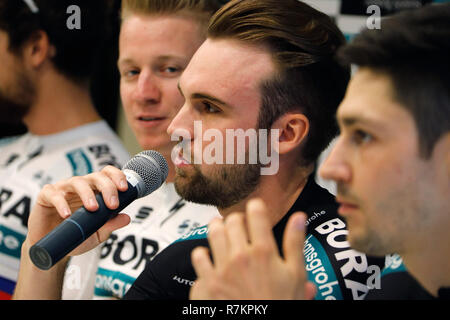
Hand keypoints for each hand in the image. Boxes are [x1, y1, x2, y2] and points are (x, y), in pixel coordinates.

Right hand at [25, 165, 130, 256]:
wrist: (53, 246)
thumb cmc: (76, 234)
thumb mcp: (98, 233)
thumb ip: (111, 224)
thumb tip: (127, 218)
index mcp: (95, 190)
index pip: (107, 174)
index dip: (117, 177)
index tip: (124, 189)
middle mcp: (81, 186)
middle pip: (96, 177)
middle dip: (107, 188)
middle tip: (112, 205)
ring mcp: (63, 189)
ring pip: (77, 182)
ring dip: (87, 194)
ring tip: (93, 209)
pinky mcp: (46, 197)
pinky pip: (53, 194)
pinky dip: (61, 203)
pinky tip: (67, 215)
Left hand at [190, 199, 315, 299]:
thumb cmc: (280, 304)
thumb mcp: (296, 274)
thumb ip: (295, 243)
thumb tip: (299, 217)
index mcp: (264, 251)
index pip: (255, 212)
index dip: (256, 207)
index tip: (256, 209)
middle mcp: (241, 256)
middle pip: (232, 220)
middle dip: (238, 219)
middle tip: (241, 226)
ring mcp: (222, 269)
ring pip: (213, 232)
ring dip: (218, 228)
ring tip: (223, 232)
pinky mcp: (209, 282)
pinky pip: (198, 256)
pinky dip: (203, 254)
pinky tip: (211, 257)